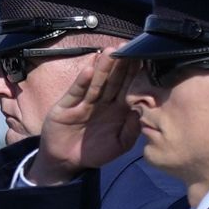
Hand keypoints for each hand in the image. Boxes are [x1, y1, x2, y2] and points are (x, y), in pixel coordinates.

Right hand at [27, 52, 139, 184]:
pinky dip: (82, 82)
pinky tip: (89, 70)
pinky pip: (76, 92)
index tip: (143, 57)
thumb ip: (132, 129)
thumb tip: (142, 110)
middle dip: (120, 64)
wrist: (66, 162)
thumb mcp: (120, 144)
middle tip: (126, 47)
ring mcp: (84, 102)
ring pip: (96, 83)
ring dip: (102, 68)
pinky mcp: (67, 106)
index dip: (134, 73)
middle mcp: (102, 101)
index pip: (127, 87)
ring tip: (108, 52)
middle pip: (113, 80)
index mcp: (117, 108)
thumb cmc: (94, 152)